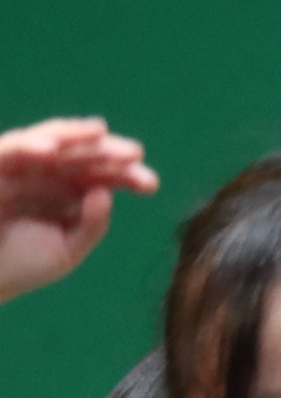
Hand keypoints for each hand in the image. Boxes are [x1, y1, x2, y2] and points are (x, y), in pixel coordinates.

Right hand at [0, 118, 156, 305]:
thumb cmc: (20, 264)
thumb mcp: (67, 250)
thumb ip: (91, 225)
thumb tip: (105, 192)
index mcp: (70, 191)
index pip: (104, 176)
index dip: (127, 175)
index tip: (150, 183)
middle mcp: (48, 174)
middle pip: (83, 155)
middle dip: (108, 152)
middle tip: (135, 153)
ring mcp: (21, 168)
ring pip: (50, 142)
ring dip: (73, 137)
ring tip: (100, 133)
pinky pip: (11, 149)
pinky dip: (29, 145)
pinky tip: (52, 150)